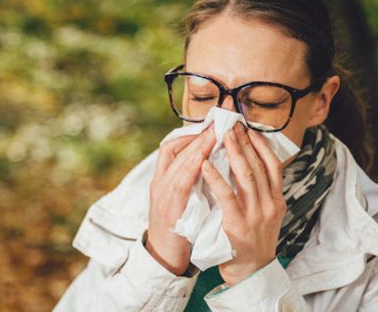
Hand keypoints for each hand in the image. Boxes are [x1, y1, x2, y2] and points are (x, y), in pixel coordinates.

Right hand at [146, 126, 216, 275]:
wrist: (163, 257)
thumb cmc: (176, 228)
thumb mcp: (181, 199)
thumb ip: (189, 180)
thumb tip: (208, 161)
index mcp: (162, 179)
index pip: (171, 147)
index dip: (190, 133)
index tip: (209, 123)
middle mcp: (159, 183)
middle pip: (175, 149)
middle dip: (198, 133)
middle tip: (218, 120)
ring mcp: (161, 195)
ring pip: (177, 162)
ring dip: (197, 146)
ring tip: (215, 133)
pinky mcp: (168, 209)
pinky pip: (180, 184)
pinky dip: (191, 169)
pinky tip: (204, 158)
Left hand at [201, 122, 285, 285]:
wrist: (251, 272)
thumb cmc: (251, 239)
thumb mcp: (264, 213)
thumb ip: (260, 192)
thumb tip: (249, 163)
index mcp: (277, 199)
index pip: (273, 164)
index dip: (261, 144)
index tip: (249, 128)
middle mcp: (270, 204)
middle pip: (259, 164)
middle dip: (244, 142)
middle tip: (231, 124)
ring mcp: (256, 214)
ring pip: (246, 175)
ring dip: (233, 152)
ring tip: (221, 135)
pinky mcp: (238, 223)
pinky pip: (226, 195)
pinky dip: (215, 177)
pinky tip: (205, 164)